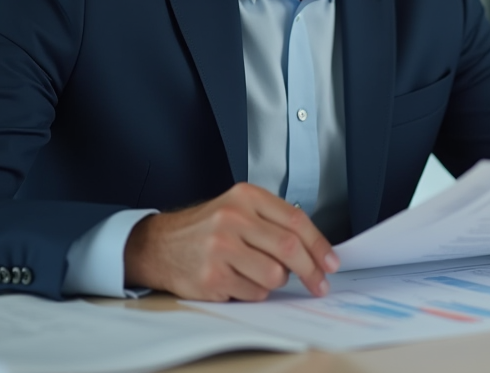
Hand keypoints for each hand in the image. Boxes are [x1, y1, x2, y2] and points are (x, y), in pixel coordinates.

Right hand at [124, 182, 338, 300]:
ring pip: (274, 275)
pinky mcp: (212, 277)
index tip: (331, 262)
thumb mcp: (237, 208)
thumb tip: (316, 250)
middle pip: (289, 248)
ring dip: (276, 281)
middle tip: (319, 283)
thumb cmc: (205, 228)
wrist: (159, 244)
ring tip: (259, 273)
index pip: (296, 220)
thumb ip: (273, 222)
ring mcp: (220, 248)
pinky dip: (254, 291)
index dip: (319, 245)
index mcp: (245, 197)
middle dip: (311, 270)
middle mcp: (233, 218)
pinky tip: (239, 280)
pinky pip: (254, 292)